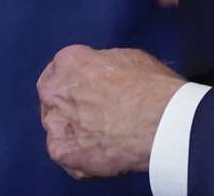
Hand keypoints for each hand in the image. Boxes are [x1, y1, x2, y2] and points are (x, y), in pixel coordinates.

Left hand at [37, 45, 183, 178]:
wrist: (159, 122)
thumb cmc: (151, 87)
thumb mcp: (131, 58)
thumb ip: (104, 65)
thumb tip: (102, 75)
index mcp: (69, 62)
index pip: (63, 68)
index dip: (80, 78)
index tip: (92, 86)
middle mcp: (54, 92)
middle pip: (55, 98)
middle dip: (72, 104)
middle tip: (98, 111)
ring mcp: (55, 124)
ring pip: (59, 128)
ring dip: (76, 131)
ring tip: (107, 135)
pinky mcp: (61, 152)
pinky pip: (66, 154)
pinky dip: (82, 156)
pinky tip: (104, 151)